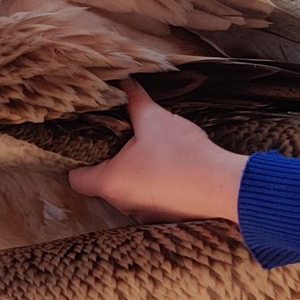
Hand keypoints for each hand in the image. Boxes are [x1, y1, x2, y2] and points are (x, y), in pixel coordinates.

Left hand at [67, 82, 247, 221]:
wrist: (223, 186)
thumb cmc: (181, 155)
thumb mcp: (154, 119)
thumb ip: (135, 100)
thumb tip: (124, 82)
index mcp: (111, 182)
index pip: (77, 179)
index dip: (77, 161)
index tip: (87, 145)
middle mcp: (123, 203)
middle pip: (103, 184)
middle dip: (110, 162)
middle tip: (121, 140)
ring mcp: (145, 214)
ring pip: (129, 192)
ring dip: (135, 174)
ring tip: (148, 151)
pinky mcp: (166, 217)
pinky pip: (151, 199)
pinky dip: (155, 185)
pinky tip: (169, 167)